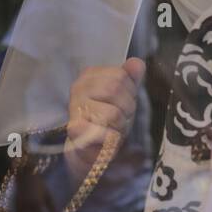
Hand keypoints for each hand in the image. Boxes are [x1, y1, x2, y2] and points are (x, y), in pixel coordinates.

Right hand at [64, 57, 143, 180]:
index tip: (123, 103)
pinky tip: (107, 138)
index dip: (129, 92)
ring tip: (114, 128)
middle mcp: (79, 87)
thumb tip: (137, 62)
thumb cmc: (108, 119)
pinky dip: (111, 137)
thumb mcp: (123, 96)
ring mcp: (75, 107)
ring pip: (112, 112)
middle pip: (115, 89)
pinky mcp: (74, 129)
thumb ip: (131, 78)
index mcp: (90, 75)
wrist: (90, 149)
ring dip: (120, 124)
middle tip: (121, 117)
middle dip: (126, 108)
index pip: (120, 75)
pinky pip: (103, 130)